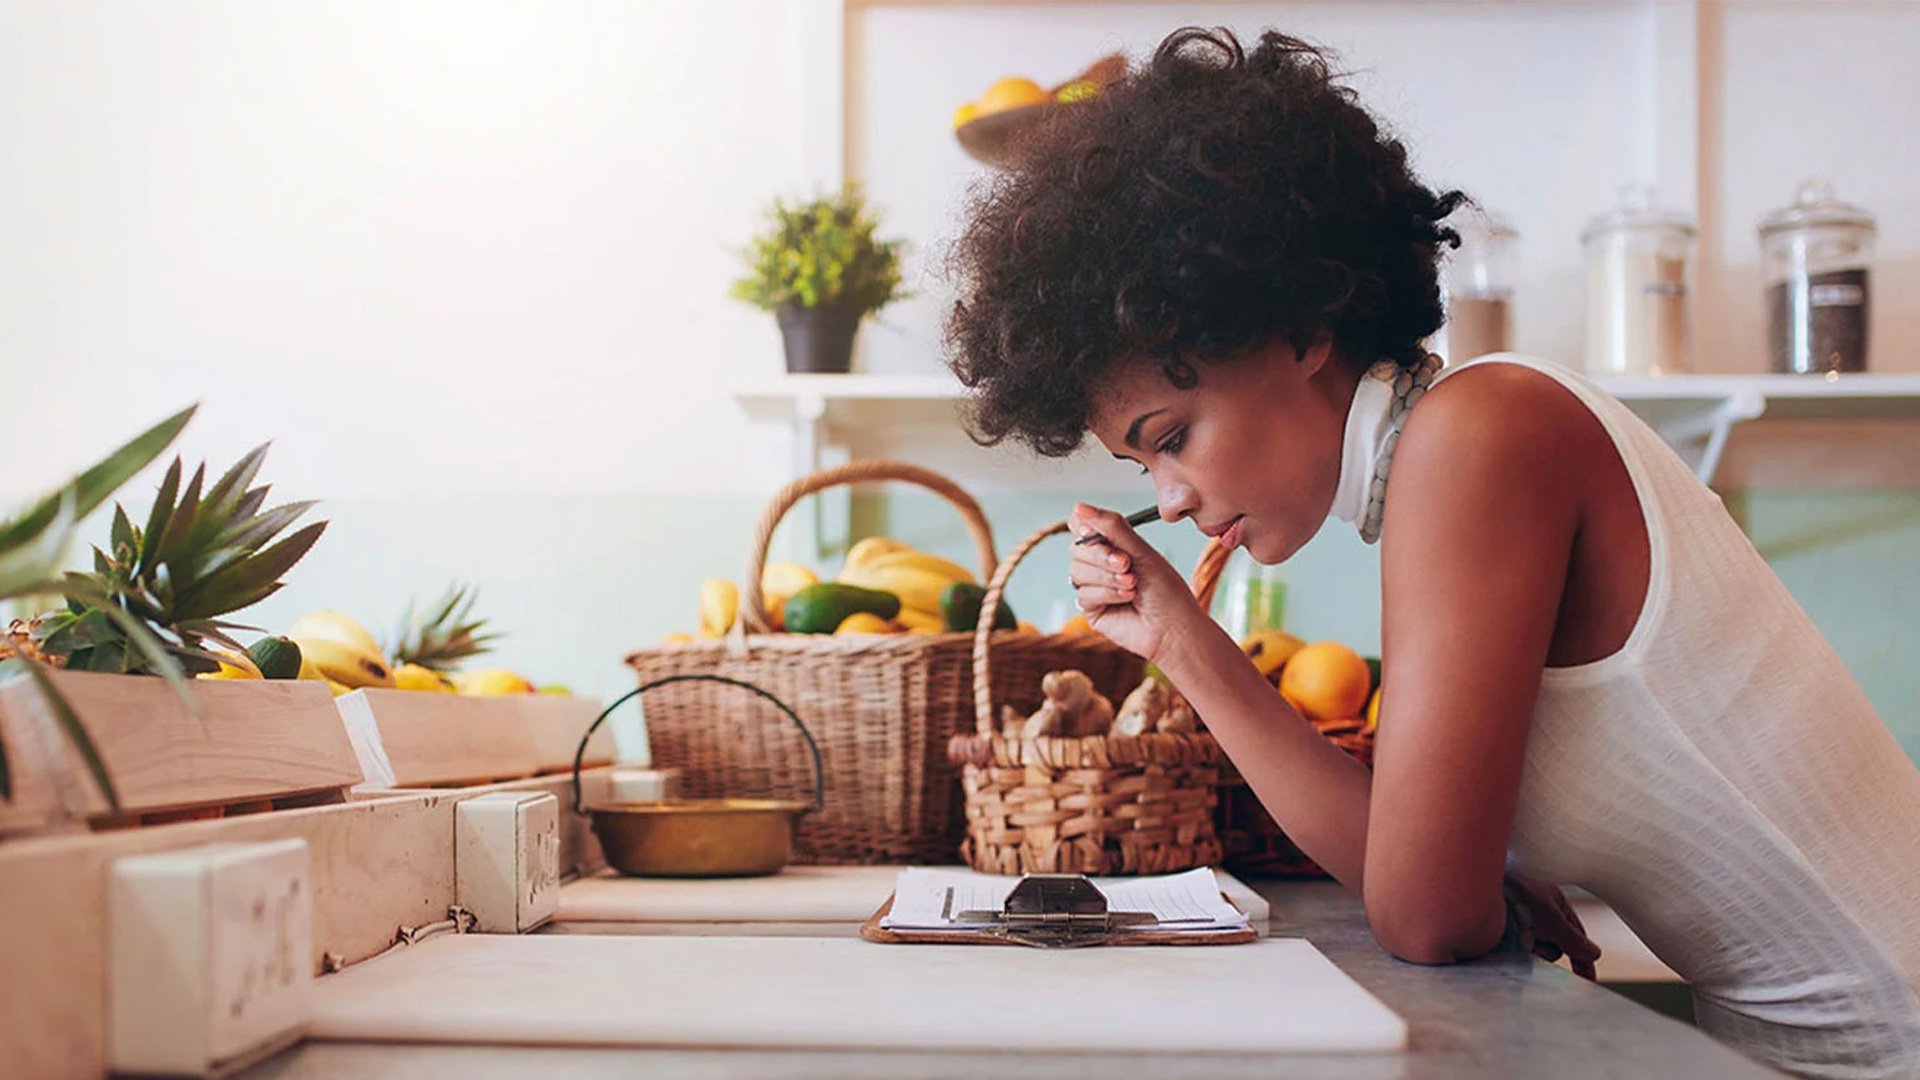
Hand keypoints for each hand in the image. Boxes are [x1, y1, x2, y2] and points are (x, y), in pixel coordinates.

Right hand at [1066, 503, 1207, 666]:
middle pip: (1077, 548)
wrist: (1175, 626)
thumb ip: (1112, 527)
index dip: (1084, 526)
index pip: (1082, 525)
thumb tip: (1078, 506)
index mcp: (1113, 544)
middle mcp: (1100, 563)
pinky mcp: (1091, 609)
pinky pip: (1084, 593)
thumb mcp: (1141, 551)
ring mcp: (1094, 586)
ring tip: (1133, 584)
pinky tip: (1129, 598)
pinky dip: (1108, 593)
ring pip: (1077, 571)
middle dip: (1101, 555)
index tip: (1093, 530)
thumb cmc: (1166, 590)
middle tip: (1126, 563)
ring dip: (1107, 576)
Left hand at [1509, 876, 1600, 979]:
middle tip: (1536, 941)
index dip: (1584, 959)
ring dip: (1531, 948)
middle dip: (1548, 949)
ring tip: (1516, 933)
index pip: (1576, 935)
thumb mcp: (1553, 922)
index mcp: (1554, 901)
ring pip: (1537, 949)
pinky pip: (1518, 949)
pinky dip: (1516, 948)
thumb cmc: (1518, 897)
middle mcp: (1538, 910)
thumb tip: (1594, 953)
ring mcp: (1520, 920)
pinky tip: (1507, 940)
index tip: (1589, 980)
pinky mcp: (1504, 930)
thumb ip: (1575, 941)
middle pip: (1555, 946)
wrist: (1480, 890)